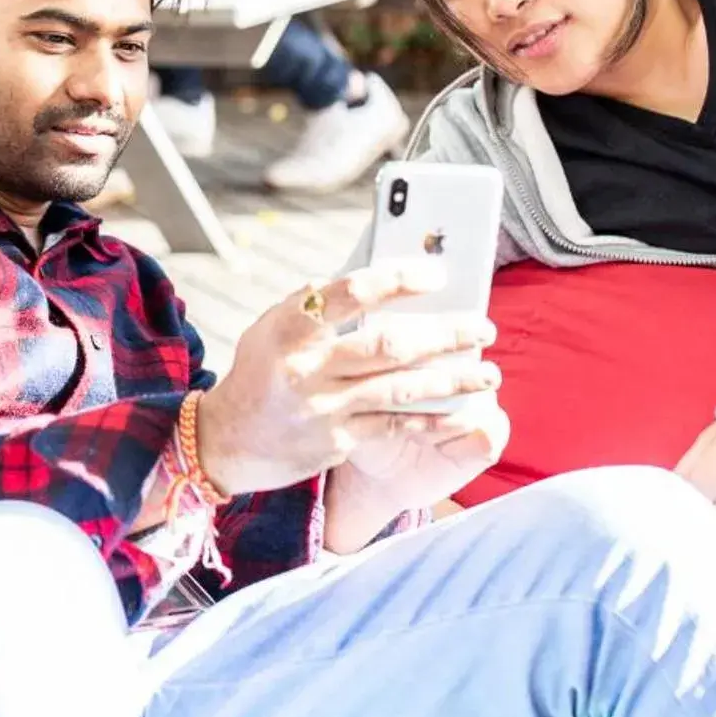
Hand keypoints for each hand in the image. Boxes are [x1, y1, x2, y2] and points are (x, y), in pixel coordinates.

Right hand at [195, 263, 500, 497]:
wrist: (226, 441)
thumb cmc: (262, 372)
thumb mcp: (274, 328)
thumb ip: (320, 306)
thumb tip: (385, 283)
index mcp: (290, 326)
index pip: (352, 292)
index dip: (399, 280)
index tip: (438, 274)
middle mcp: (306, 366)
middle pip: (389, 344)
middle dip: (444, 334)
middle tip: (483, 326)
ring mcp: (323, 407)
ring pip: (401, 388)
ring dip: (453, 379)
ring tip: (489, 371)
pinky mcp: (336, 442)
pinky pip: (396, 425)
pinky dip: (432, 417)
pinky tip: (461, 410)